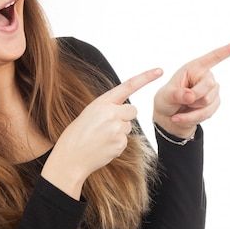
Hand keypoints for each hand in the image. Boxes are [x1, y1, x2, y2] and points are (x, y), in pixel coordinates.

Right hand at [42, 68, 163, 198]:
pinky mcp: (120, 143)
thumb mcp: (89, 113)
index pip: (128, 86)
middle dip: (125, 116)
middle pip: (133, 110)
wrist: (70, 157)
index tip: (159, 71)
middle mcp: (111, 113)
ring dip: (119, 132)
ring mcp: (117, 129)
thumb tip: (125, 111)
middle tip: (108, 126)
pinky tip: (102, 147)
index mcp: (102, 102)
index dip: (145, 78)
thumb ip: (108, 108)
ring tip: (100, 138)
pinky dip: (116, 144)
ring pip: (128, 127)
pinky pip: (125, 141)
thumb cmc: (77, 135)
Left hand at [153, 41, 229, 138]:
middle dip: (194, 96)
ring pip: (208, 101)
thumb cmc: (166, 99)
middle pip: (209, 85)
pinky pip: (208, 113)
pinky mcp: (215, 103)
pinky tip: (181, 117)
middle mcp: (205, 77)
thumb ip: (177, 94)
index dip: (228, 50)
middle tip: (181, 99)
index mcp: (194, 68)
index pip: (213, 57)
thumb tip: (191, 96)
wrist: (170, 115)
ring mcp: (212, 90)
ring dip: (192, 108)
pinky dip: (193, 117)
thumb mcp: (165, 96)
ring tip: (182, 107)